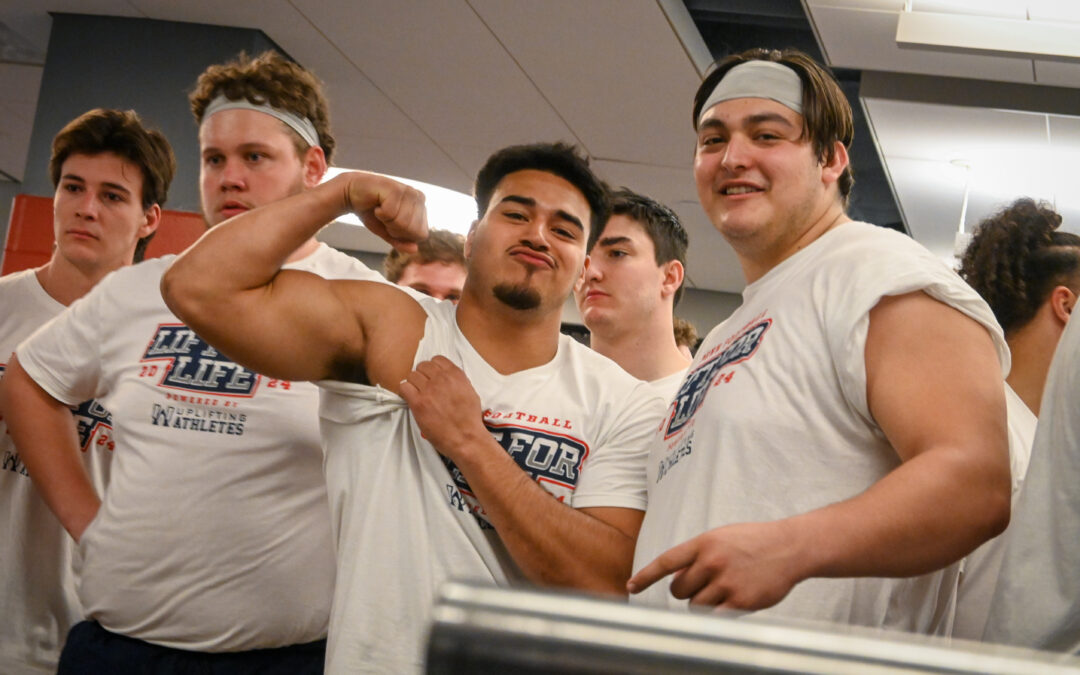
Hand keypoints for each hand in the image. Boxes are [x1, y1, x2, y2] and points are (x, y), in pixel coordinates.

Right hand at [343, 171, 427, 251]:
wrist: (352, 193)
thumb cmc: (371, 211)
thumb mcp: (387, 232)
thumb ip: (401, 242)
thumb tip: (414, 250)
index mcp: (421, 208)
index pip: (422, 235)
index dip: (403, 235)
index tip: (391, 224)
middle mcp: (419, 198)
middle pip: (413, 230)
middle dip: (395, 229)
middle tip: (385, 216)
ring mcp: (409, 192)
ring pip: (403, 222)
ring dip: (386, 221)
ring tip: (381, 209)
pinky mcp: (396, 189)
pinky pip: (391, 214)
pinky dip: (380, 213)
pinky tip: (377, 204)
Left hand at [399, 356, 488, 461]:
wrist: (466, 438)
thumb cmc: (469, 419)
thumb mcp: (470, 392)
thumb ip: (458, 381)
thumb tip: (447, 377)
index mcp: (456, 375)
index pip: (437, 359)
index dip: (432, 368)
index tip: (431, 376)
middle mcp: (442, 379)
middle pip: (422, 366)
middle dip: (422, 375)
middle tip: (423, 387)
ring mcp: (429, 390)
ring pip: (412, 375)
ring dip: (413, 384)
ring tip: (417, 394)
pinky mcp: (418, 403)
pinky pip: (404, 387)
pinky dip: (405, 392)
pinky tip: (411, 399)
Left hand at [627, 520, 803, 608]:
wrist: (790, 547)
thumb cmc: (754, 542)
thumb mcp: (721, 538)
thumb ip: (698, 555)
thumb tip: (675, 577)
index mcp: (704, 543)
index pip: (666, 562)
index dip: (646, 576)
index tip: (631, 587)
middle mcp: (711, 562)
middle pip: (678, 590)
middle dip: (686, 592)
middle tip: (704, 585)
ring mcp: (726, 583)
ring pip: (694, 606)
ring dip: (701, 604)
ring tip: (721, 592)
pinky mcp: (740, 602)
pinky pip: (713, 618)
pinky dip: (716, 615)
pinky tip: (728, 604)